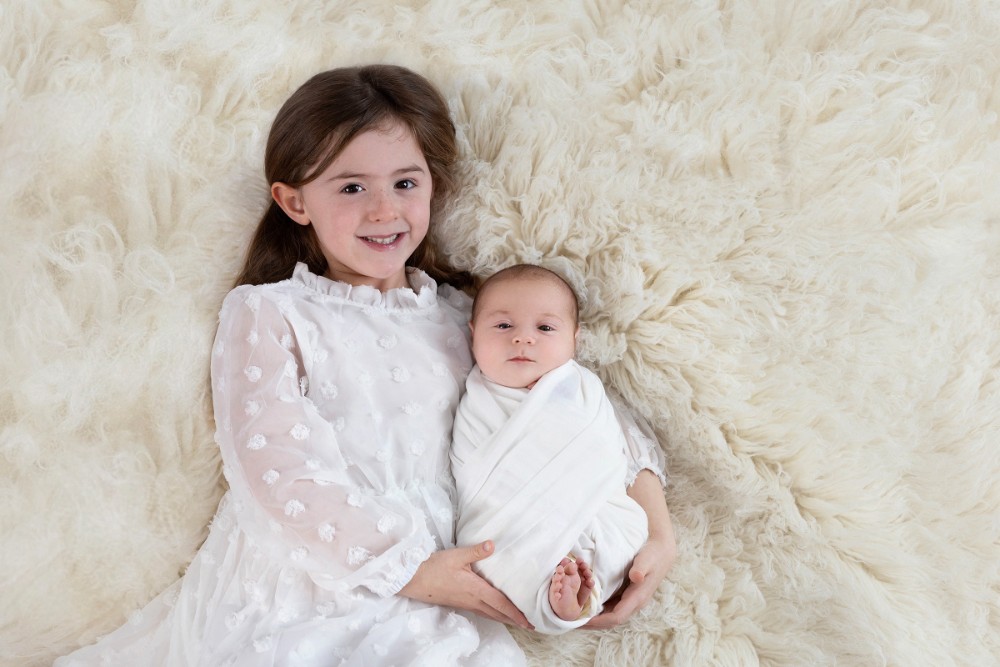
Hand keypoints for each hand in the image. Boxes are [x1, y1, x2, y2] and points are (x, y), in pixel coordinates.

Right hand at [399, 540, 532, 629]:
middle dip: (514, 620)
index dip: (515, 612)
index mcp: (475, 590)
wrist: (413, 579)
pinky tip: (493, 612)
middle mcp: (472, 600)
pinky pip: (481, 611)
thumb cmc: (434, 567)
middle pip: (497, 613)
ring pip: (489, 614)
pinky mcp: (459, 602)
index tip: (528, 620)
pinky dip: (492, 614)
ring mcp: (465, 603)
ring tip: (516, 621)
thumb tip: (493, 545)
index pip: (500, 603)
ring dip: (504, 618)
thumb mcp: (456, 556)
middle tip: (529, 626)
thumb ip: (476, 551)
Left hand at [583, 534, 673, 628]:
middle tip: (573, 622)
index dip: (600, 621)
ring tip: (577, 617)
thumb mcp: (647, 559)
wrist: (662, 552)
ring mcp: (631, 600)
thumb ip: (641, 568)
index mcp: (638, 597)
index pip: (617, 616)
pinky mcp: (628, 595)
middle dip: (594, 623)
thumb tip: (636, 577)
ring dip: (596, 618)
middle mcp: (634, 602)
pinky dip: (600, 609)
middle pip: (612, 620)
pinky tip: (588, 605)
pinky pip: (613, 607)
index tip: (584, 621)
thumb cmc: (653, 555)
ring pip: (612, 615)